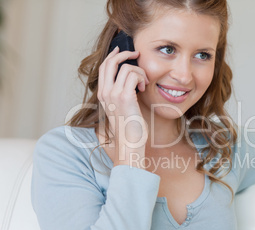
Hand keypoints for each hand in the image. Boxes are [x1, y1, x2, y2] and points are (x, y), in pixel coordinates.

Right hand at [97, 46, 148, 164]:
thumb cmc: (129, 129)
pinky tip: (143, 88)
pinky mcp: (125, 97)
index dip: (112, 56)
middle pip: (110, 62)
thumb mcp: (121, 109)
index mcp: (103, 95)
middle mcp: (105, 93)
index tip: (122, 51)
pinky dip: (141, 78)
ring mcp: (113, 94)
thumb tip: (131, 82)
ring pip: (126, 67)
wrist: (129, 144)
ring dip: (139, 72)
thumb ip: (122, 95)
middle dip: (124, 54)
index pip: (103, 67)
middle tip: (137, 54)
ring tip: (144, 83)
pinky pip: (133, 74)